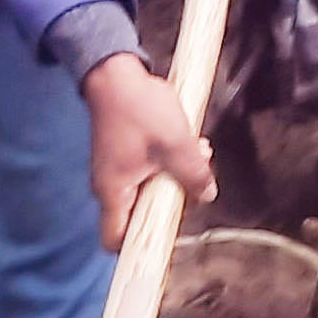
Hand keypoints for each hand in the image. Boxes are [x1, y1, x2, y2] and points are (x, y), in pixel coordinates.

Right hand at [82, 53, 215, 248]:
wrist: (114, 71)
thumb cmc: (139, 109)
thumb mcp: (175, 144)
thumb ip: (193, 174)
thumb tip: (207, 195)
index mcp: (114, 192)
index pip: (116, 240)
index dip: (141, 246)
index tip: (169, 236)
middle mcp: (109, 185)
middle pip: (140, 214)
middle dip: (172, 202)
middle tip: (196, 186)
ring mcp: (115, 168)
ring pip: (148, 188)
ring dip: (175, 177)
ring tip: (200, 157)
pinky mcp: (123, 152)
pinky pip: (147, 169)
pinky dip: (167, 162)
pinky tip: (189, 144)